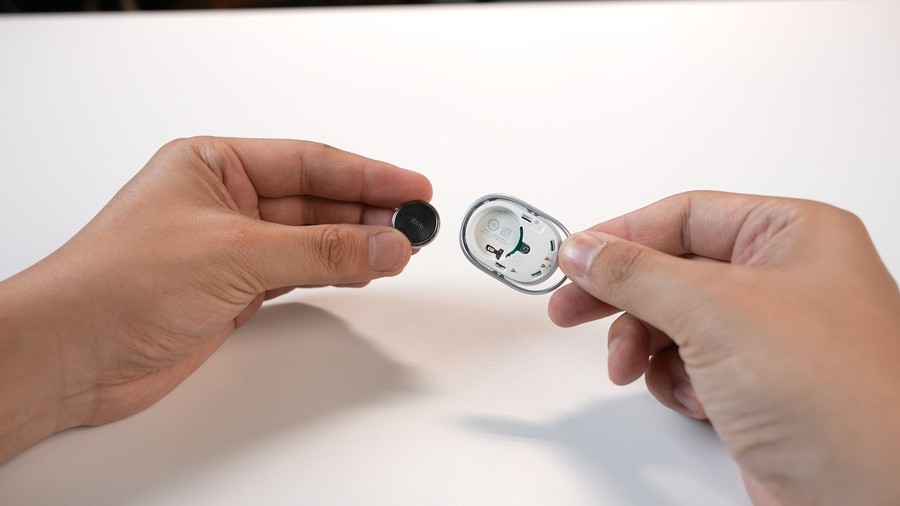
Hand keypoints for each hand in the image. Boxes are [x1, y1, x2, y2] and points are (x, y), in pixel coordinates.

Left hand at [0, 137, 431, 462]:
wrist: (73, 354)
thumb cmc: (116, 283)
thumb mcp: (234, 254)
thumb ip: (320, 251)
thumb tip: (383, 243)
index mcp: (211, 164)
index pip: (307, 162)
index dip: (366, 173)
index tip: (411, 186)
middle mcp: (222, 202)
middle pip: (314, 198)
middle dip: (367, 210)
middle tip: (415, 221)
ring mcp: (230, 249)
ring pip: (310, 239)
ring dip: (355, 244)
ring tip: (400, 246)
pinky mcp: (233, 291)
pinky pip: (299, 273)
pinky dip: (333, 273)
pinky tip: (362, 271)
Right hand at [548, 191, 899, 504]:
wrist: (873, 494)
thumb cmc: (839, 396)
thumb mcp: (713, 310)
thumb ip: (636, 273)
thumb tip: (586, 249)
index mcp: (793, 235)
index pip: (686, 215)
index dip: (624, 234)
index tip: (576, 256)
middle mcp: (784, 280)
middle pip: (673, 270)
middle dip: (622, 296)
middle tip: (571, 308)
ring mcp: (770, 336)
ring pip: (675, 322)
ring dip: (646, 345)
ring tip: (632, 366)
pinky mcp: (757, 386)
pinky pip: (689, 365)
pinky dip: (675, 381)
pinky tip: (693, 398)